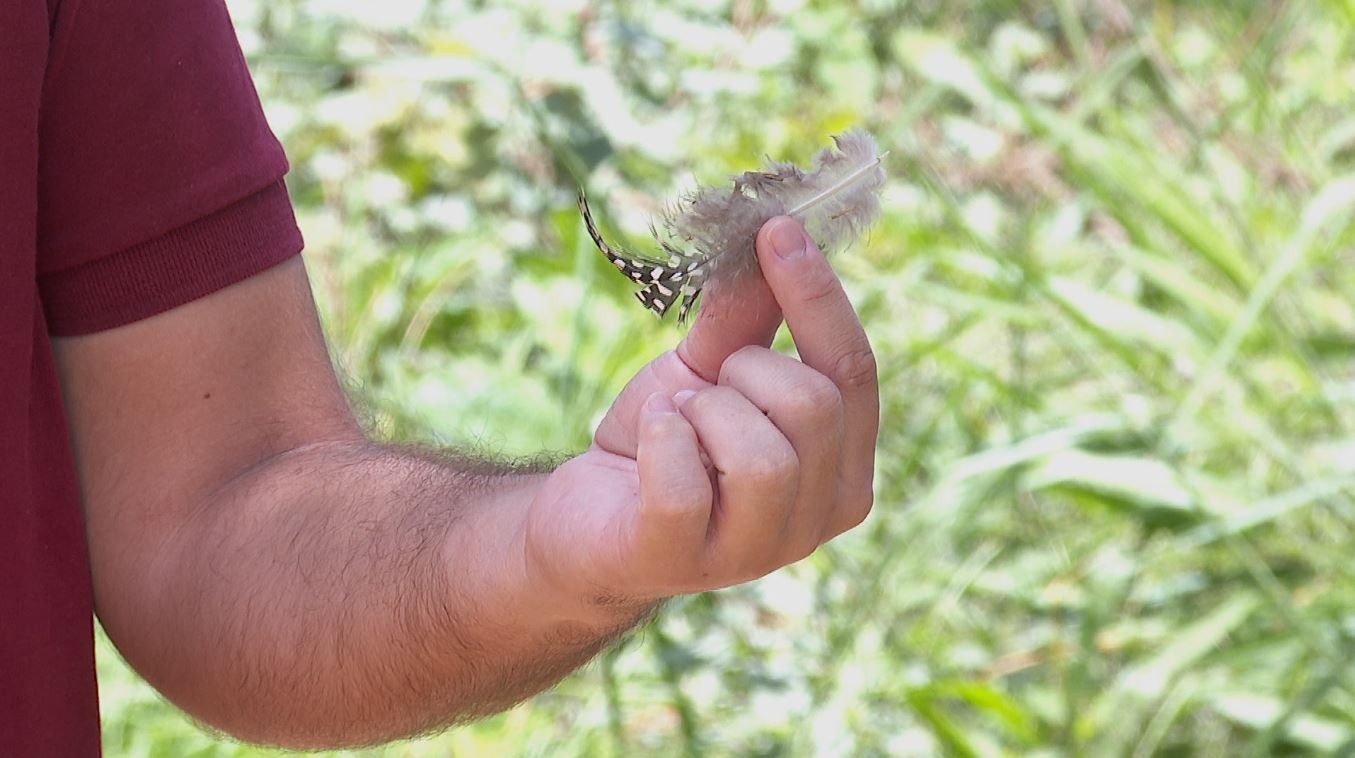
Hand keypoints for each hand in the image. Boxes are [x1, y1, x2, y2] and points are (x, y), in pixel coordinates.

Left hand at [522, 216, 878, 621]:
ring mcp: (755, 553)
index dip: (818, 296)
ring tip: (676, 424)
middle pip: (812, 406)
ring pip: (762, 457)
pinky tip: (647, 444)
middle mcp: (818, 522)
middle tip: (700, 390)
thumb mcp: (709, 370)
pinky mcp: (682, 562)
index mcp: (843, 470)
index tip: (776, 230)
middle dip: (743, 372)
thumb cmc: (664, 442)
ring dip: (701, 415)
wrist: (586, 515)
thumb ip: (749, 319)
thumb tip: (778, 238)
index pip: (854, 372)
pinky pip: (683, 485)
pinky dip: (658, 442)